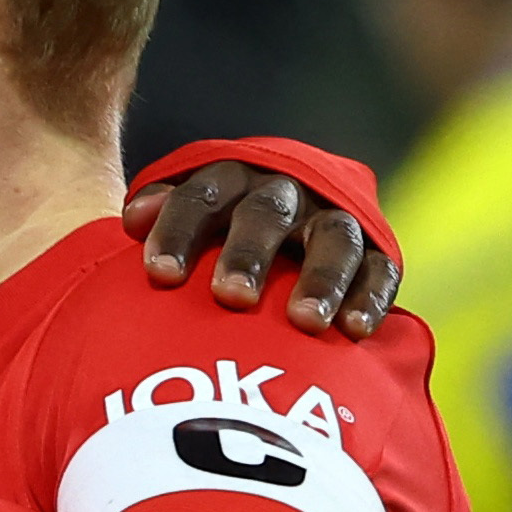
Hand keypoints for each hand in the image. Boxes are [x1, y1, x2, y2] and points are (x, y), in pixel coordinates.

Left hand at [124, 161, 400, 336]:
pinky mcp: (376, 249)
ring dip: (320, 278)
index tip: (160, 274)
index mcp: (232, 180)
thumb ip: (161, 216)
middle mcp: (286, 192)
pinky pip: (379, 269)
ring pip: (333, 238)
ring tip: (304, 322)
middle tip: (232, 297)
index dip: (179, 230)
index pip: (201, 196)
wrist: (300, 211)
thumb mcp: (190, 217)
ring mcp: (332, 217)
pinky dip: (369, 297)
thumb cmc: (218, 233)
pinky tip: (354, 331)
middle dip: (248, 254)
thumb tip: (132, 221)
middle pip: (267, 213)